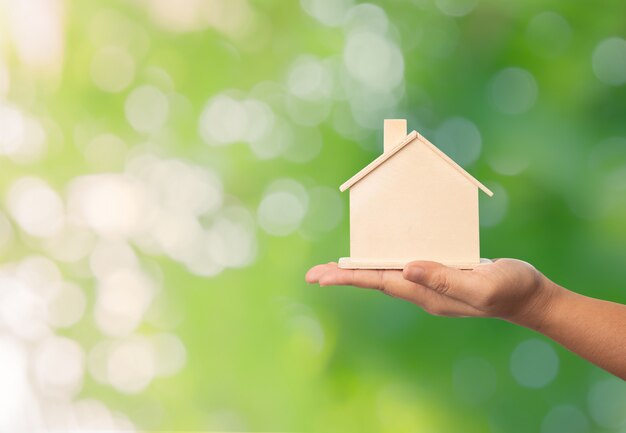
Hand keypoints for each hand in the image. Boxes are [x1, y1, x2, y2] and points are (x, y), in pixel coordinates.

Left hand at [306, 259, 557, 327]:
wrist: (528, 296)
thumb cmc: (509, 290)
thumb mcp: (481, 285)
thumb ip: (446, 280)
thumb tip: (407, 268)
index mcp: (427, 293)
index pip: (380, 282)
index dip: (350, 278)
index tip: (321, 277)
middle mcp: (422, 290)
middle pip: (375, 280)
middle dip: (344, 276)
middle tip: (313, 275)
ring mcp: (430, 284)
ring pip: (387, 273)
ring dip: (360, 269)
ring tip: (334, 268)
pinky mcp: (439, 274)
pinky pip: (404, 266)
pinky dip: (384, 260)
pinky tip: (378, 257)